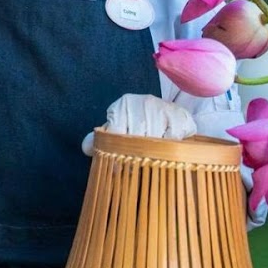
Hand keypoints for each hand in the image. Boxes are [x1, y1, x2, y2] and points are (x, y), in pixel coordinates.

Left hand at [81, 94, 196, 154]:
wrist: (164, 112)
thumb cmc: (134, 124)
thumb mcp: (116, 129)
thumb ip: (100, 140)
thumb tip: (87, 149)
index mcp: (122, 105)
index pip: (116, 132)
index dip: (116, 151)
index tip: (118, 164)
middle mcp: (143, 102)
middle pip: (138, 137)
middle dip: (135, 154)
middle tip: (135, 165)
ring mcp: (163, 107)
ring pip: (157, 138)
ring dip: (154, 153)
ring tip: (151, 158)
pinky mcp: (180, 115)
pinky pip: (175, 137)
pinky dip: (172, 146)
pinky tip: (168, 148)